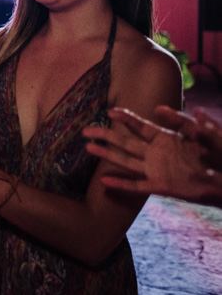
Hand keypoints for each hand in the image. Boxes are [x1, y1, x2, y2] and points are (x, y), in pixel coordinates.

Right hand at [83, 107, 221, 206]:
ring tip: (88, 148)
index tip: (110, 112)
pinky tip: (104, 181)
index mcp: (166, 138)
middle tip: (86, 130)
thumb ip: (183, 121)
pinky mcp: (162, 186)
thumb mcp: (203, 133)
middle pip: (126, 142)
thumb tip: (159, 108)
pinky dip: (121, 184)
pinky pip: (137, 186)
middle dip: (106, 135)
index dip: (125, 119)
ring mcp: (157, 169)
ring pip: (126, 161)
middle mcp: (156, 153)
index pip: (140, 126)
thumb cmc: (218, 154)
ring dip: (107, 155)